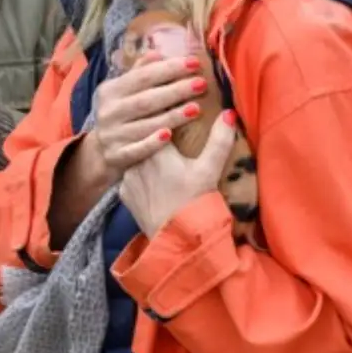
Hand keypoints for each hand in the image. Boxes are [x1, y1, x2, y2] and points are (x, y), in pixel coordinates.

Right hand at [81, 43, 210, 183]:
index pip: (142, 76)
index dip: (169, 69)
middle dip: (176, 91)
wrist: (101, 152)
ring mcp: (112, 135)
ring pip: (145, 124)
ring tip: (196, 108)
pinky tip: (170, 135)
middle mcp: (108, 111)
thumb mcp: (123, 91)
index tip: (194, 62)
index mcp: (110, 90)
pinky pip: (137, 150)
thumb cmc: (121, 114)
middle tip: (201, 84)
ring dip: (172, 116)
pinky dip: (152, 143)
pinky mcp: (117, 156)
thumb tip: (158, 53)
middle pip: (146, 100)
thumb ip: (139, 72)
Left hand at [119, 109, 239, 237]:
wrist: (175, 239)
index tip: (179, 122)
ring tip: (164, 165)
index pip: (161, 124)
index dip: (171, 122)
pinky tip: (154, 183)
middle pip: (147, 141)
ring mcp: (127, 177)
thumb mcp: (210, 169)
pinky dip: (141, 178)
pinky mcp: (123, 194)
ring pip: (137, 159)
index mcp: (157, 147)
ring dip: (148, 159)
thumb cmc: (194, 202)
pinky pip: (131, 178)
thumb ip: (219, 140)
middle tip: (174, 146)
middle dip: (158, 140)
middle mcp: (136, 159)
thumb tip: (228, 113)